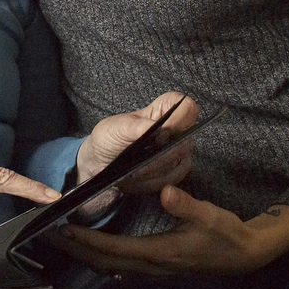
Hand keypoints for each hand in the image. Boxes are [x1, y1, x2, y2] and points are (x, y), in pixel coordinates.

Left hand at [59, 186, 288, 276]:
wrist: (246, 255)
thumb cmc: (228, 235)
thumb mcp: (212, 216)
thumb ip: (188, 206)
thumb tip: (166, 192)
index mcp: (159, 253)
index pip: (112, 248)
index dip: (85, 240)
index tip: (62, 228)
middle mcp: (151, 265)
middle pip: (102, 261)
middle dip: (74, 250)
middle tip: (47, 236)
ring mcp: (153, 268)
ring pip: (109, 265)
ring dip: (84, 253)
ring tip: (61, 240)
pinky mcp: (156, 265)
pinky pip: (119, 264)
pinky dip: (100, 255)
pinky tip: (92, 246)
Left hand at [72, 92, 195, 218]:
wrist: (100, 163)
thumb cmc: (109, 138)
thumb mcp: (116, 128)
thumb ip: (138, 126)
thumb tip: (157, 128)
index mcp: (163, 110)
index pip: (188, 108)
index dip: (180, 120)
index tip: (162, 132)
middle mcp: (176, 130)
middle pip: (185, 141)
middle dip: (161, 153)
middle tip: (139, 156)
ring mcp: (178, 151)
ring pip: (180, 162)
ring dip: (154, 168)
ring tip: (135, 167)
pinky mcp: (175, 171)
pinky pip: (174, 178)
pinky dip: (154, 180)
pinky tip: (139, 176)